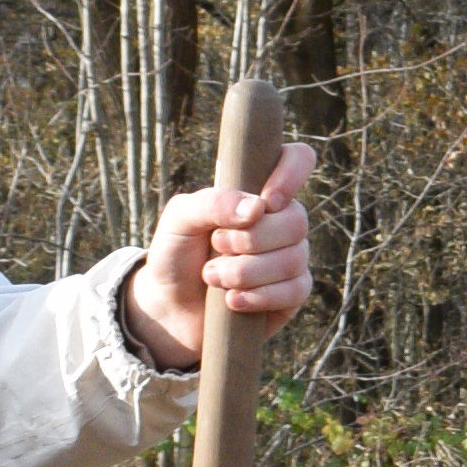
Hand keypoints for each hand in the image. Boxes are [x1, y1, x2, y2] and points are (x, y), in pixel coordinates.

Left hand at [123, 143, 318, 367]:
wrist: (169, 307)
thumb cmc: (177, 254)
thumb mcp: (180, 219)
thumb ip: (213, 203)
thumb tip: (257, 207)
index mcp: (257, 192)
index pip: (297, 160)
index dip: (291, 174)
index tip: (265, 200)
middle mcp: (281, 221)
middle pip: (296, 220)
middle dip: (251, 239)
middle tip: (216, 246)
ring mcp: (290, 257)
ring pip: (293, 259)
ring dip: (245, 272)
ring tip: (212, 277)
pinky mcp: (291, 294)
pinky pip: (295, 290)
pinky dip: (259, 297)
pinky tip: (232, 301)